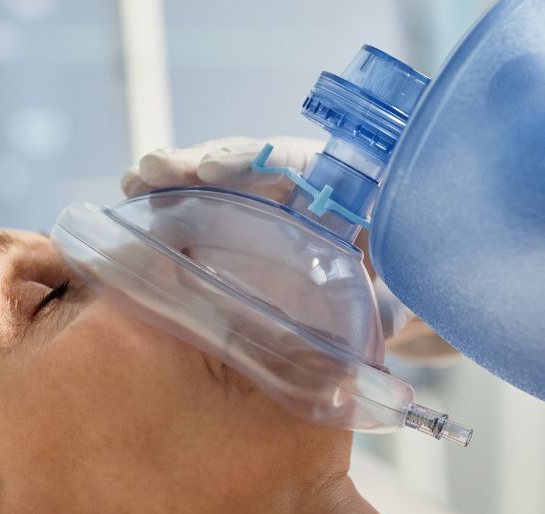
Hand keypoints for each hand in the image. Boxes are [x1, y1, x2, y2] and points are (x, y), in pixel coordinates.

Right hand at [120, 136, 458, 362]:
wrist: (403, 304)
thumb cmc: (409, 291)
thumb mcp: (410, 298)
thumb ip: (398, 303)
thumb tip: (385, 320)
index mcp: (344, 186)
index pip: (296, 160)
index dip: (253, 161)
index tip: (214, 171)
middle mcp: (302, 186)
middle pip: (247, 162)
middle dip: (198, 162)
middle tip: (154, 170)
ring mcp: (270, 206)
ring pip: (220, 183)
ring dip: (175, 178)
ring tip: (134, 181)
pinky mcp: (245, 231)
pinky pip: (208, 213)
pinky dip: (174, 208)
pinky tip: (138, 207)